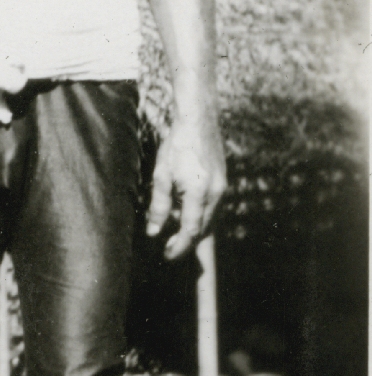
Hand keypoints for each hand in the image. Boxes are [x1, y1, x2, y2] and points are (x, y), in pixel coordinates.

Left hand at [147, 109, 225, 260]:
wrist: (199, 120)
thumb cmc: (177, 144)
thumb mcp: (161, 175)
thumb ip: (158, 206)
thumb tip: (154, 232)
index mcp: (199, 193)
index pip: (191, 231)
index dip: (179, 247)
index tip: (167, 256)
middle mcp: (216, 194)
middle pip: (204, 230)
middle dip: (189, 244)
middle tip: (174, 252)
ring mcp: (223, 188)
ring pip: (210, 220)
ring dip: (195, 231)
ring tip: (179, 235)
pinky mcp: (222, 183)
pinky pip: (213, 209)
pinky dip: (201, 217)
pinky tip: (188, 216)